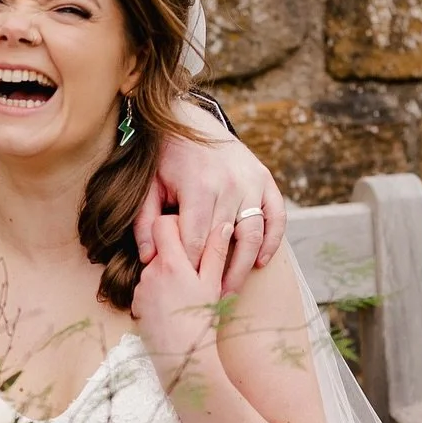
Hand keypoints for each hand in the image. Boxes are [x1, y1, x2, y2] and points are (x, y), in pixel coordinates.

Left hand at [131, 213, 231, 364]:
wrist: (182, 359)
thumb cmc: (202, 322)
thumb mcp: (213, 285)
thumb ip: (216, 252)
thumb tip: (224, 224)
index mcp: (171, 263)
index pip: (163, 223)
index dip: (176, 224)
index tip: (190, 234)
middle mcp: (150, 272)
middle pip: (159, 246)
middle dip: (176, 251)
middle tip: (195, 268)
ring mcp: (140, 288)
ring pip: (153, 267)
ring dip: (167, 271)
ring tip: (186, 291)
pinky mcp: (136, 303)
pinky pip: (147, 286)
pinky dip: (159, 289)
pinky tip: (174, 304)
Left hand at [135, 120, 284, 293]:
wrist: (189, 120)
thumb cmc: (164, 158)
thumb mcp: (147, 186)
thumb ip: (146, 222)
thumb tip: (148, 258)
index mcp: (199, 187)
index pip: (195, 240)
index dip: (189, 268)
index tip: (181, 289)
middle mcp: (230, 185)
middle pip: (224, 242)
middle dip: (214, 274)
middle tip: (206, 302)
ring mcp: (251, 181)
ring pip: (252, 234)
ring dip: (243, 266)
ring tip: (230, 290)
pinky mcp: (265, 179)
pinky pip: (275, 216)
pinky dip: (271, 240)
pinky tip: (260, 261)